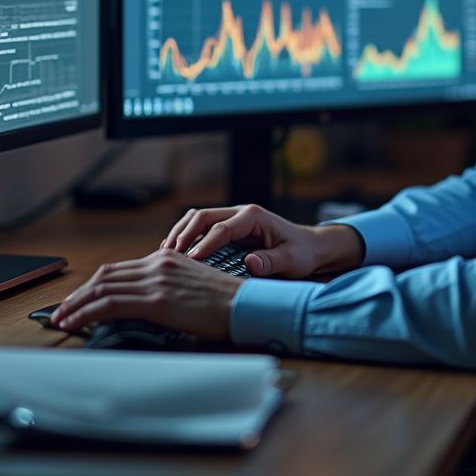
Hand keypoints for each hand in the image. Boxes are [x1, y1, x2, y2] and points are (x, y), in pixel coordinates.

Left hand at [50, 249, 240, 340]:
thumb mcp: (191, 286)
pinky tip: (75, 323)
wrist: (248, 306)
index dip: (92, 286)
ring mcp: (157, 280)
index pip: (117, 269)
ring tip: (60, 319)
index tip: (77, 300)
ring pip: (102, 288)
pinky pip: (111, 303)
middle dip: (78, 295)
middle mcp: (158, 263)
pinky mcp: (158, 299)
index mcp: (166, 258)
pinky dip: (86, 312)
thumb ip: (166, 288)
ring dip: (75, 305)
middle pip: (105, 276)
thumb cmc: (225, 304)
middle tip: (60, 311)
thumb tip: (142, 305)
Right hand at [161, 203, 362, 279]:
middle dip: (184, 234)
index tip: (189, 261)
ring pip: (198, 218)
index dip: (203, 244)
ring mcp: (233, 218)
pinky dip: (186, 236)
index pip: (221, 229)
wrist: (309, 247)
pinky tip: (176, 253)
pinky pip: (202, 227)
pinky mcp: (229, 228)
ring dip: (181, 233)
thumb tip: (250, 263)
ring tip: (165, 253)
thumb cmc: (302, 253)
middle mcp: (240, 213)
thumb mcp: (292, 260)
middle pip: (203, 216)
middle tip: (169, 256)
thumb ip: (272, 262)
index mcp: (253, 217)